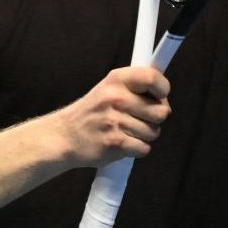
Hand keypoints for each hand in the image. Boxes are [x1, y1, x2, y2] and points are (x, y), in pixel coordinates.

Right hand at [52, 66, 171, 167]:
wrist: (64, 136)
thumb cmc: (91, 113)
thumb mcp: (108, 88)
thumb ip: (135, 88)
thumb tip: (164, 96)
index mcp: (116, 80)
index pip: (152, 78)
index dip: (163, 89)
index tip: (159, 96)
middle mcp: (116, 97)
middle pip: (161, 111)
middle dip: (154, 119)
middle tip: (137, 118)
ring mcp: (115, 120)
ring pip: (154, 132)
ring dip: (143, 136)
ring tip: (124, 131)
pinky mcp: (116, 142)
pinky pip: (144, 148)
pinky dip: (136, 149)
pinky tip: (121, 143)